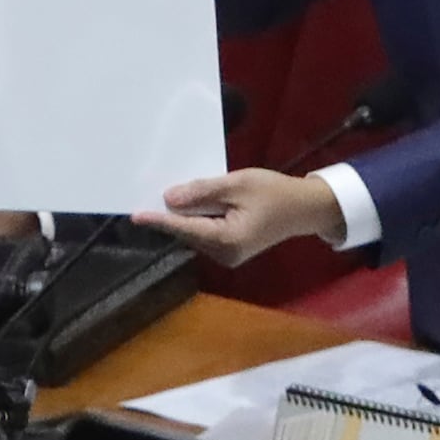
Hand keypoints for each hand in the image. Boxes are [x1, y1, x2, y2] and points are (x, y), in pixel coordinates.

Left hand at [133, 168, 344, 265]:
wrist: (304, 208)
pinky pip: (204, 233)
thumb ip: (203, 192)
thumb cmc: (275, 193)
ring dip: (184, 216)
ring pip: (194, 233)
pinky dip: (196, 219)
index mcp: (227, 240)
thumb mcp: (238, 184)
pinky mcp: (229, 251)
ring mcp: (227, 256)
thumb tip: (169, 198)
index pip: (185, 228)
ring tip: (171, 194)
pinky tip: (191, 203)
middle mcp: (224, 254)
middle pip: (188, 232)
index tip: (135, 215)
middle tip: (149, 194)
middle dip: (171, 215)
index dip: (159, 220)